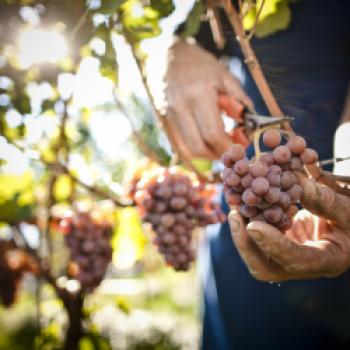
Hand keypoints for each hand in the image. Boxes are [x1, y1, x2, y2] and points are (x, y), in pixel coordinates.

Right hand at [163, 39, 252, 158]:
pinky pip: (180, 145)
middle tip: (231, 149)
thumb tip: (251, 125)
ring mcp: (168, 118)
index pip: (213, 134)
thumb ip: (238, 101)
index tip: (242, 148)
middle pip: (199, 148)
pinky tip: (206, 140)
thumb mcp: (224, 76)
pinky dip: (196, 148)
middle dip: (218, 154)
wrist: (164, 55)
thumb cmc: (198, 63)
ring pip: (188, 151)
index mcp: (198, 94)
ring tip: (220, 144)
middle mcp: (180, 109)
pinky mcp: (163, 123)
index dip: (229, 147)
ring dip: (207, 154)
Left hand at [228, 176, 349, 280]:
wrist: (348, 228)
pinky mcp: (279, 243)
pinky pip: (256, 238)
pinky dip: (247, 220)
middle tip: (234, 215)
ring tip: (234, 203)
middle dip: (245, 243)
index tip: (252, 226)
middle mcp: (301, 265)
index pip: (296, 260)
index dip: (273, 245)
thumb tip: (291, 180)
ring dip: (241, 229)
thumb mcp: (348, 209)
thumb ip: (323, 200)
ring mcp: (287, 256)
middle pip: (265, 267)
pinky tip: (242, 201)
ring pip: (255, 254)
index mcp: (327, 261)